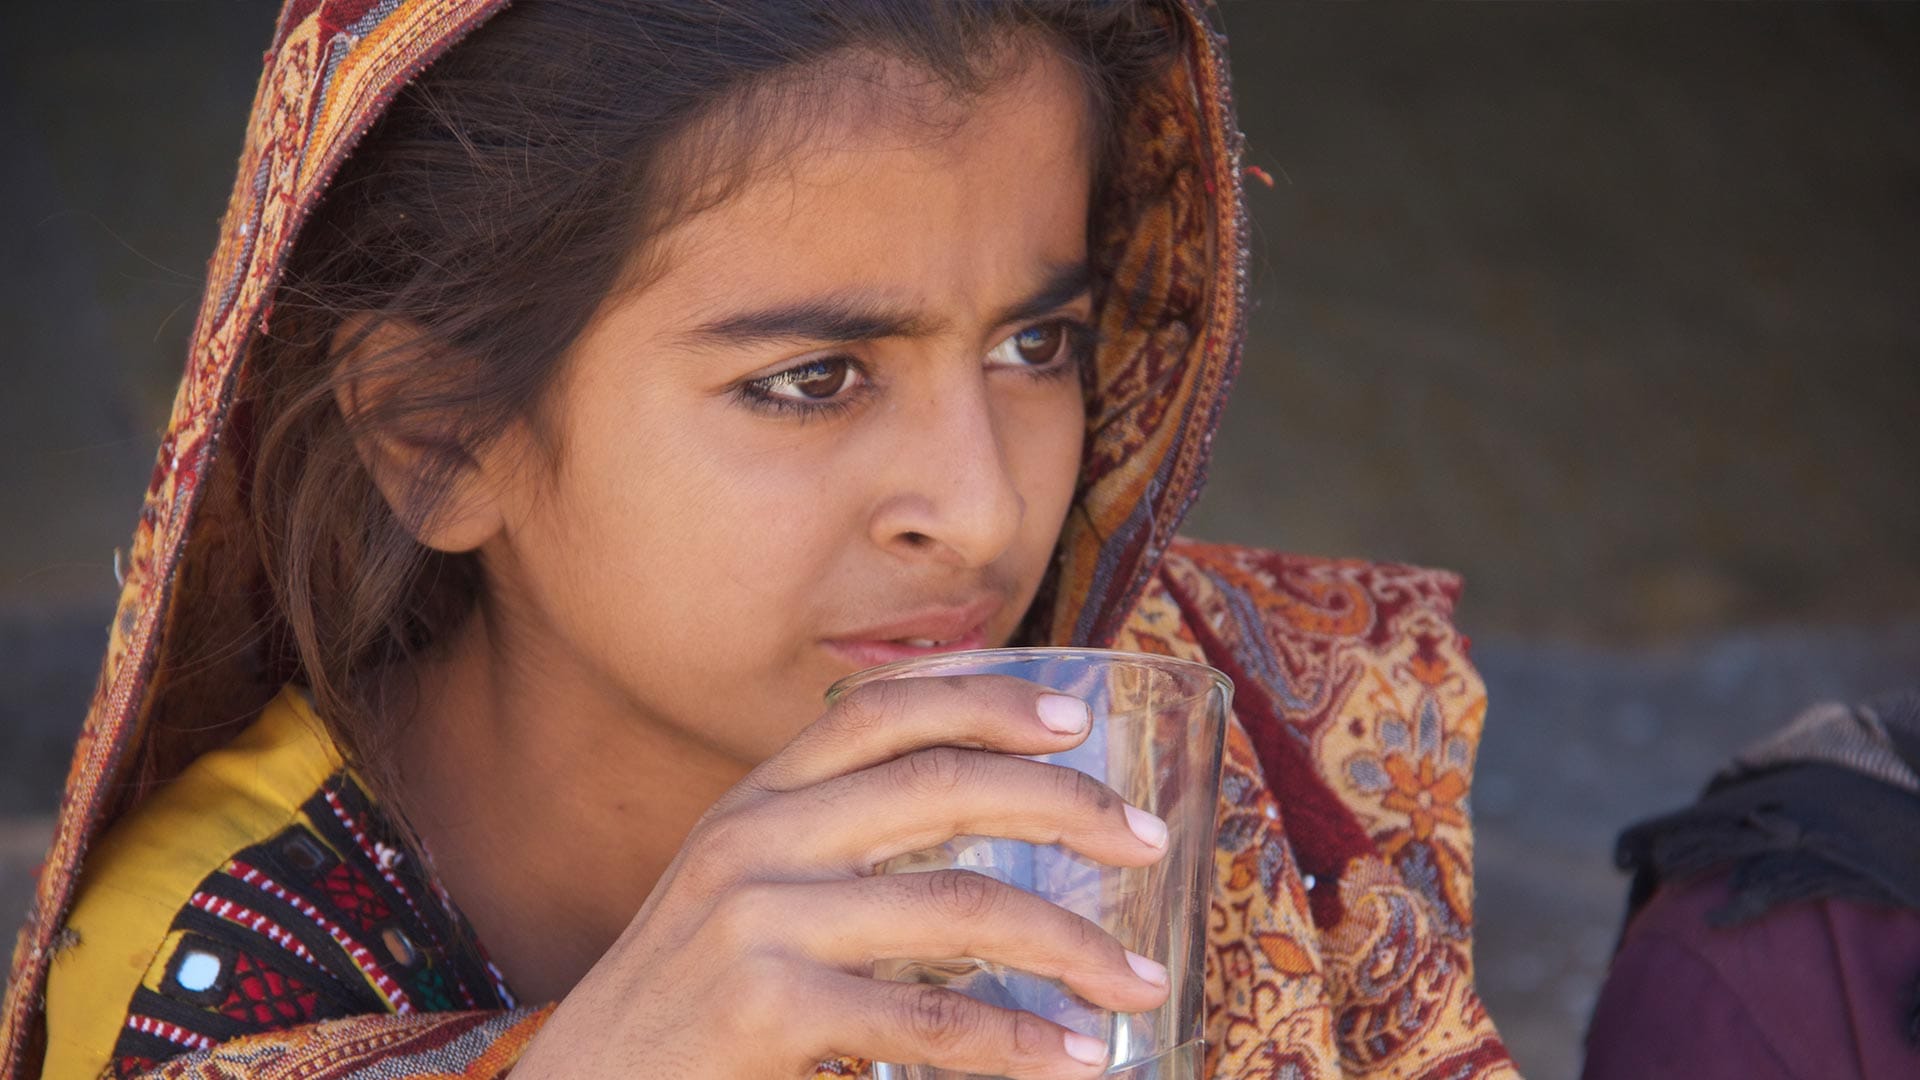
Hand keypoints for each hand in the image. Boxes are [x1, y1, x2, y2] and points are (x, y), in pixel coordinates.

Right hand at [510, 675, 1172, 1077]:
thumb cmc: (681, 1006)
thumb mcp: (738, 895)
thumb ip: (828, 852)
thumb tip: (975, 843)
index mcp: (752, 800)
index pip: (881, 710)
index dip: (987, 699)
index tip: (1075, 717)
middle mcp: (752, 839)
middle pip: (942, 785)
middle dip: (1065, 807)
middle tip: (1148, 841)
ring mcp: (754, 920)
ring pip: (957, 907)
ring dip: (1070, 945)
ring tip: (1138, 980)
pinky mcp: (763, 1007)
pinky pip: (928, 1020)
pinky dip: (1017, 1042)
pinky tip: (1071, 1060)